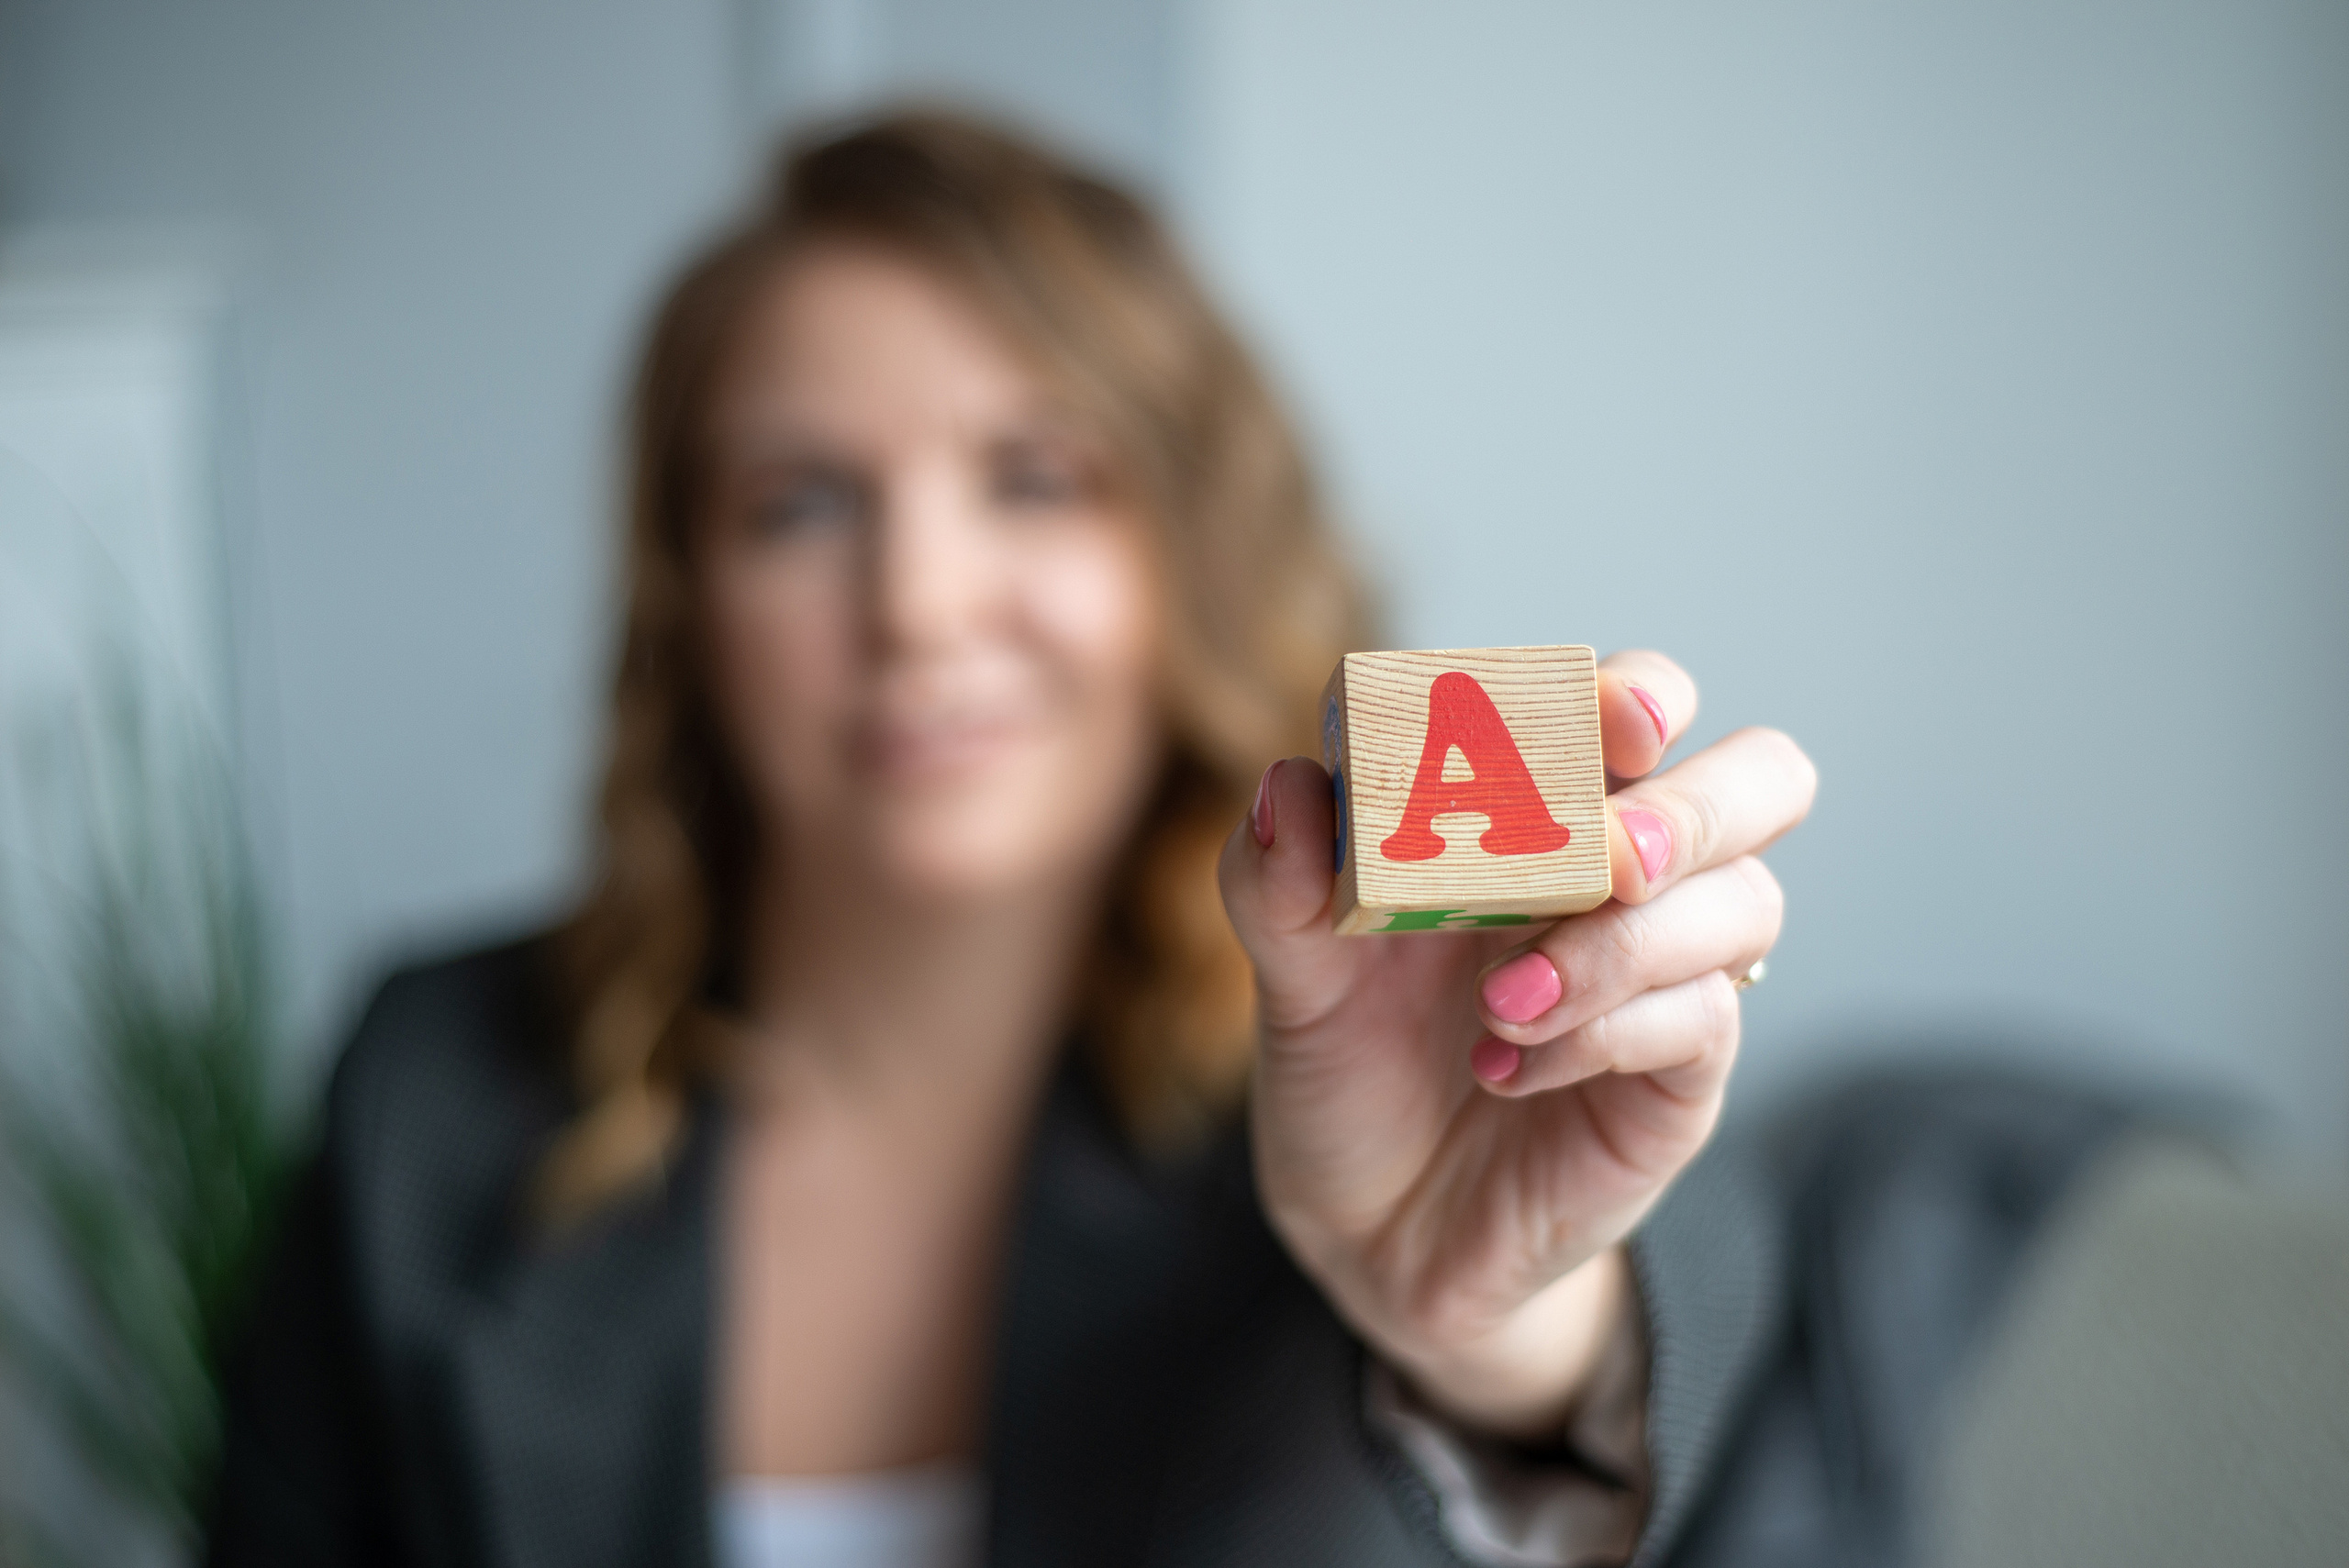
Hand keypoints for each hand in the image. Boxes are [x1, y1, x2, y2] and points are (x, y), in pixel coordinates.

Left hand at [1219, 651, 1814, 1436]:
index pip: (1634, 702)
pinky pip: (1702, 1020)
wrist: (1371, 1231)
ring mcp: (1667, 971)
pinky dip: (1605, 1032)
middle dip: (1700, 801)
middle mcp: (1621, 872)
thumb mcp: (1289, 978)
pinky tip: (1508, 1066)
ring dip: (1624, 942)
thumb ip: (1278, 883)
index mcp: (1537, 806)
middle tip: (1614, 852)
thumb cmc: (1348, 1067)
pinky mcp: (1681, 1074)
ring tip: (1501, 1003)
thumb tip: (1288, 786)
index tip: (1608, 721)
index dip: (1635, 691)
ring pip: (1745, 901)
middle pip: (1762, 779)